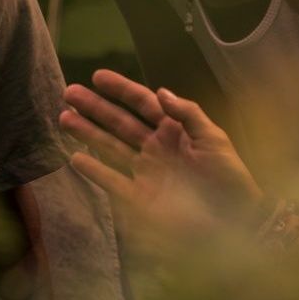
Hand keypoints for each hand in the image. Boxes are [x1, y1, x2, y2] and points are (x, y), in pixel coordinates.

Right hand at [61, 70, 264, 235]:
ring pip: (110, 147)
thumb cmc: (229, 179)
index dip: (121, 89)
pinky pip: (112, 181)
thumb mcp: (214, 140)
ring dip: (87, 132)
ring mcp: (145, 172)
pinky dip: (93, 171)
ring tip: (64, 118)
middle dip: (94, 108)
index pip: (143, 103)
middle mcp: (155, 147)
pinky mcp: (139, 198)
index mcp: (174, 130)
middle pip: (119, 122)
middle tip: (69, 93)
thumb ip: (187, 114)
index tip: (97, 77)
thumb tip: (159, 91)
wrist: (234, 222)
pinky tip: (75, 158)